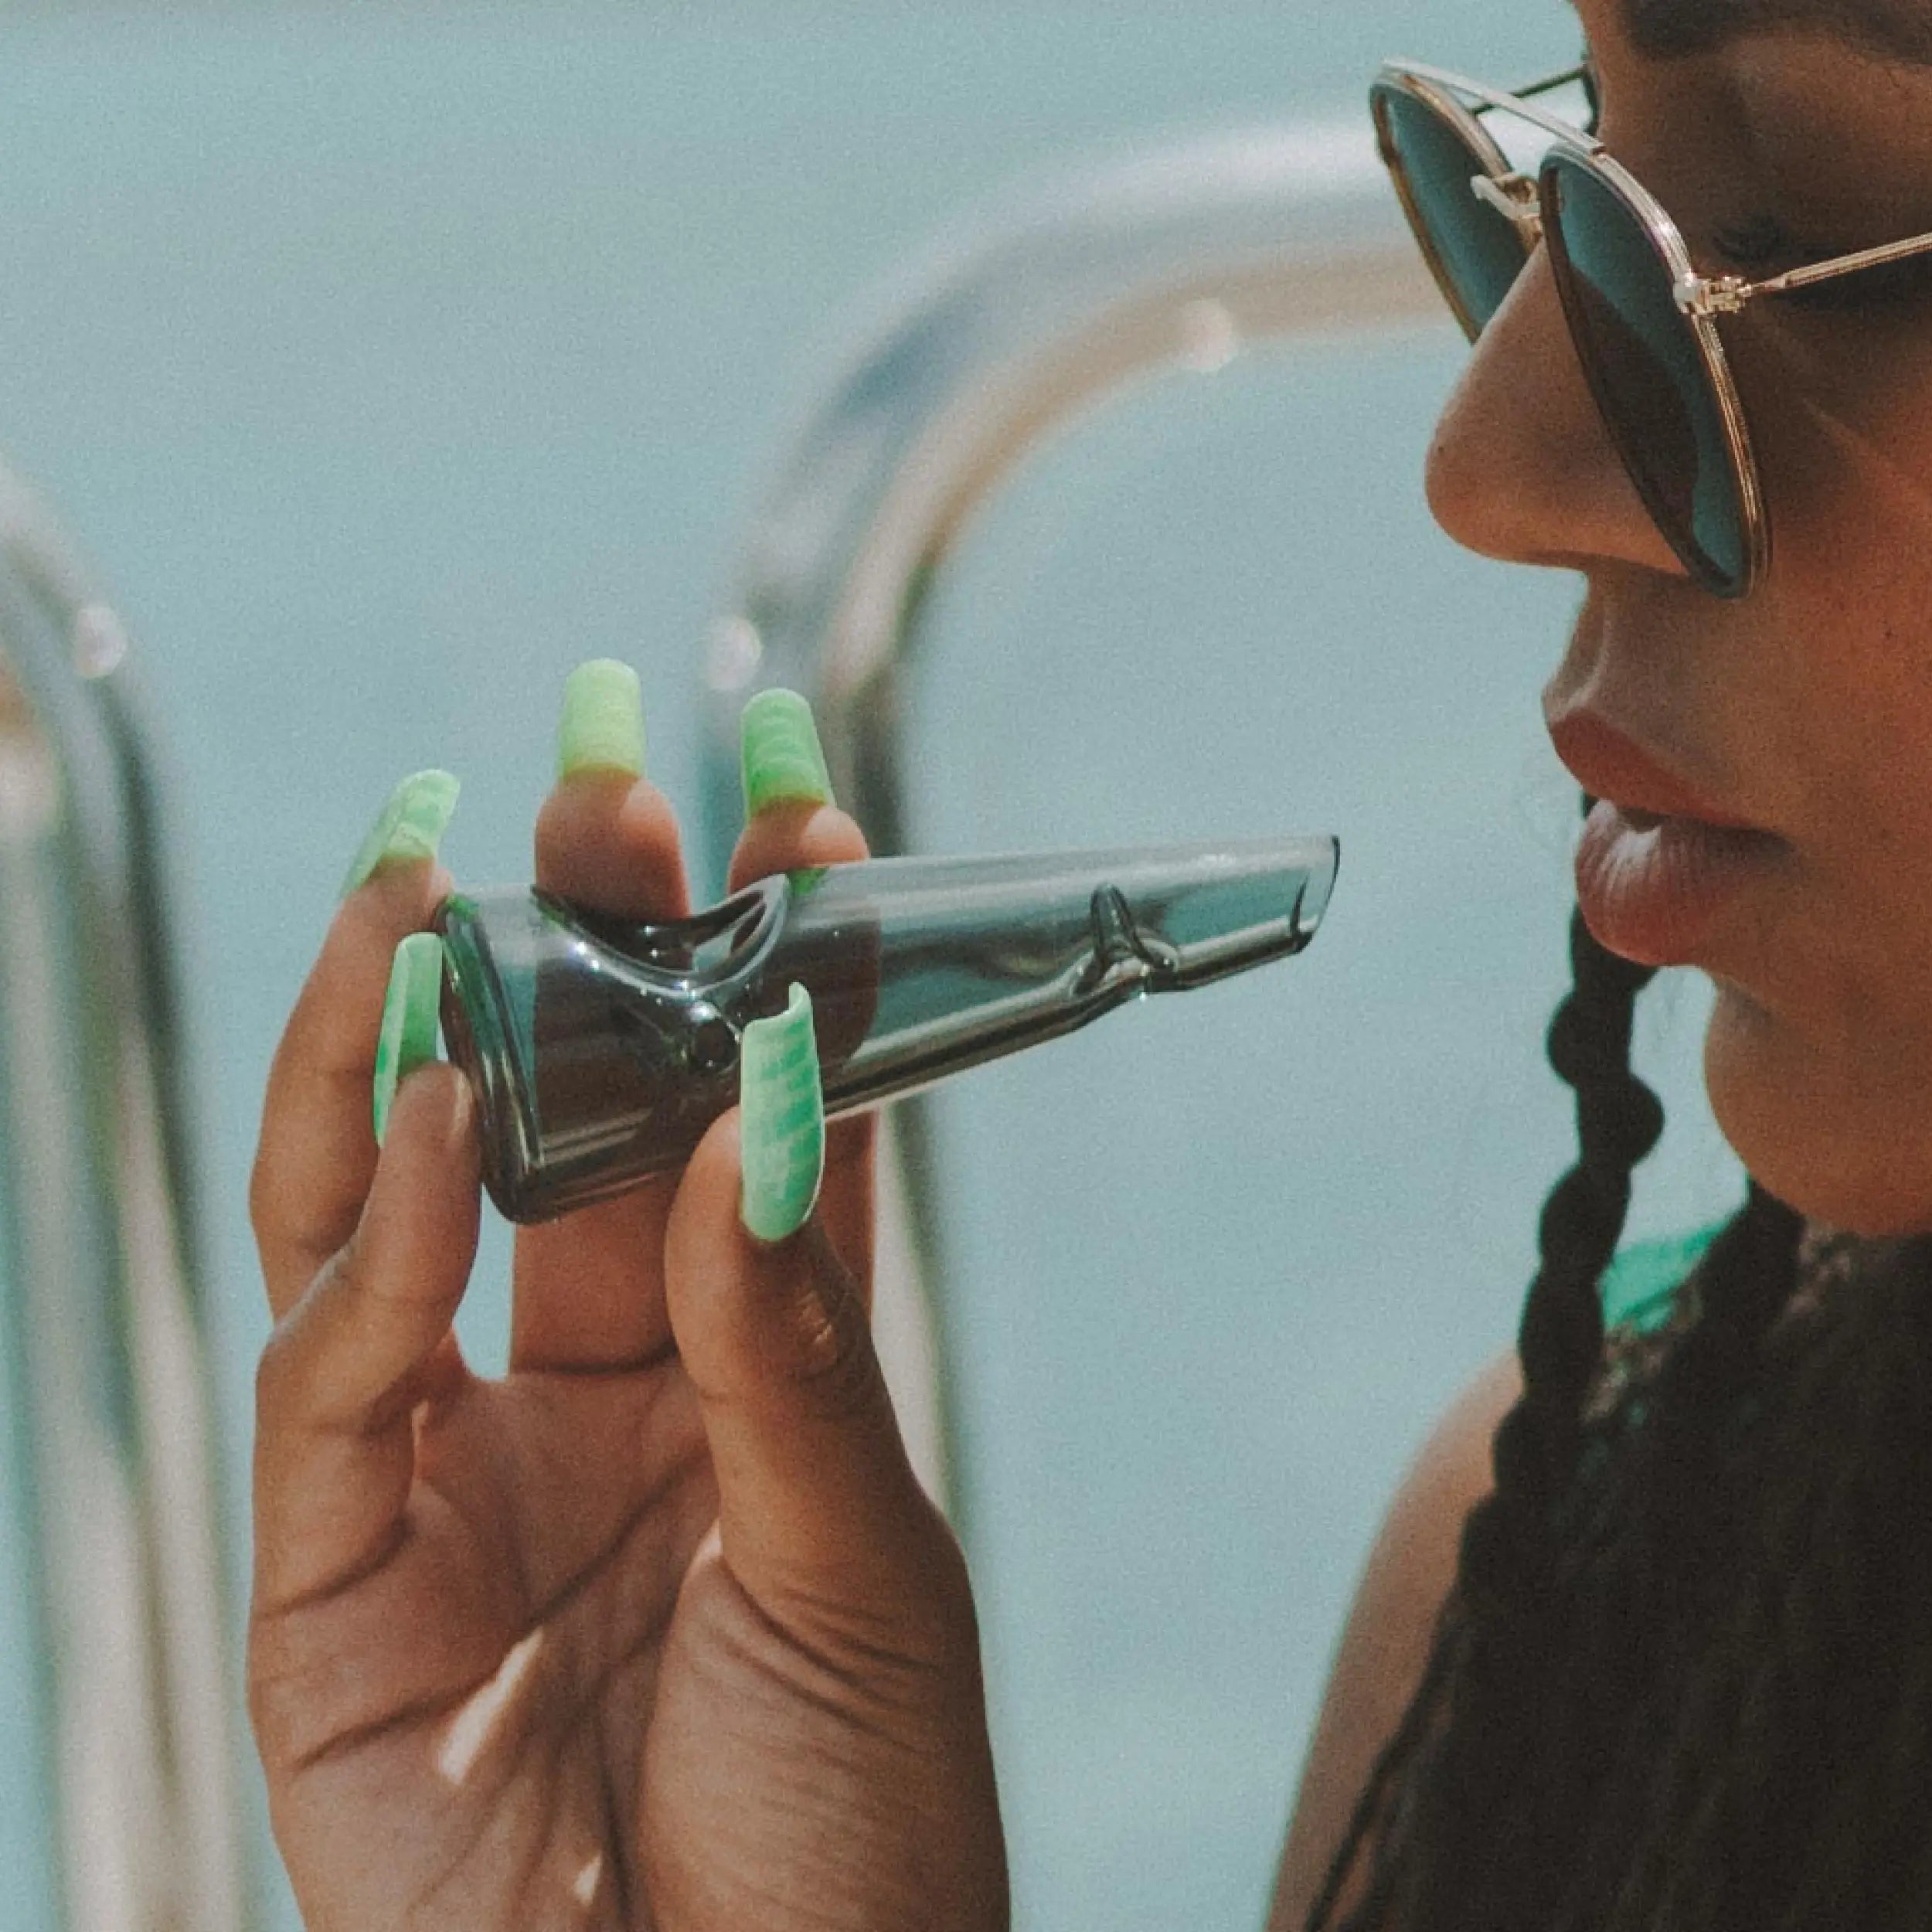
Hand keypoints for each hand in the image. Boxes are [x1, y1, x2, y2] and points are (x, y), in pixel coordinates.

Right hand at [247, 675, 1006, 1930]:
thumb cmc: (853, 1839)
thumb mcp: (856, 1560)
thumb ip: (788, 1334)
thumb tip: (763, 1094)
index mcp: (745, 1380)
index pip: (749, 1126)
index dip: (766, 970)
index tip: (793, 808)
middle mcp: (590, 1397)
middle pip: (565, 1125)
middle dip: (574, 949)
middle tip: (597, 770)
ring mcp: (448, 1469)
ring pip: (396, 1200)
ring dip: (415, 1033)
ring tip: (445, 873)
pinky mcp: (329, 1570)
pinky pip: (333, 1360)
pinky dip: (376, 1224)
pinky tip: (431, 1097)